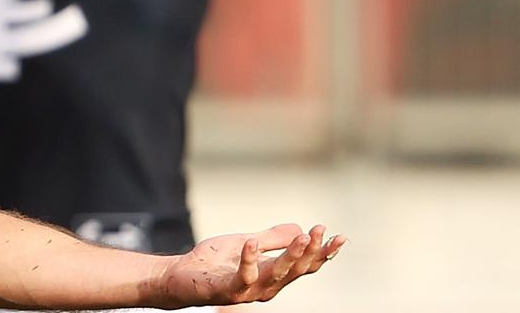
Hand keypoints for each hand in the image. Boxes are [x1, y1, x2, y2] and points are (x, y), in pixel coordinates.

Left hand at [156, 224, 345, 306]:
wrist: (179, 275)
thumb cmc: (212, 262)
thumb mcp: (246, 243)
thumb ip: (271, 239)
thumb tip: (299, 228)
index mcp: (272, 275)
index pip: (304, 267)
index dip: (322, 254)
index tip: (339, 238)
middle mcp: (265, 287)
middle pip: (295, 271)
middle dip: (311, 252)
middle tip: (321, 231)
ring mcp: (247, 291)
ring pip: (275, 275)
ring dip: (290, 256)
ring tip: (302, 237)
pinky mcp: (226, 290)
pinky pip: (242, 276)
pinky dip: (248, 259)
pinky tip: (252, 242)